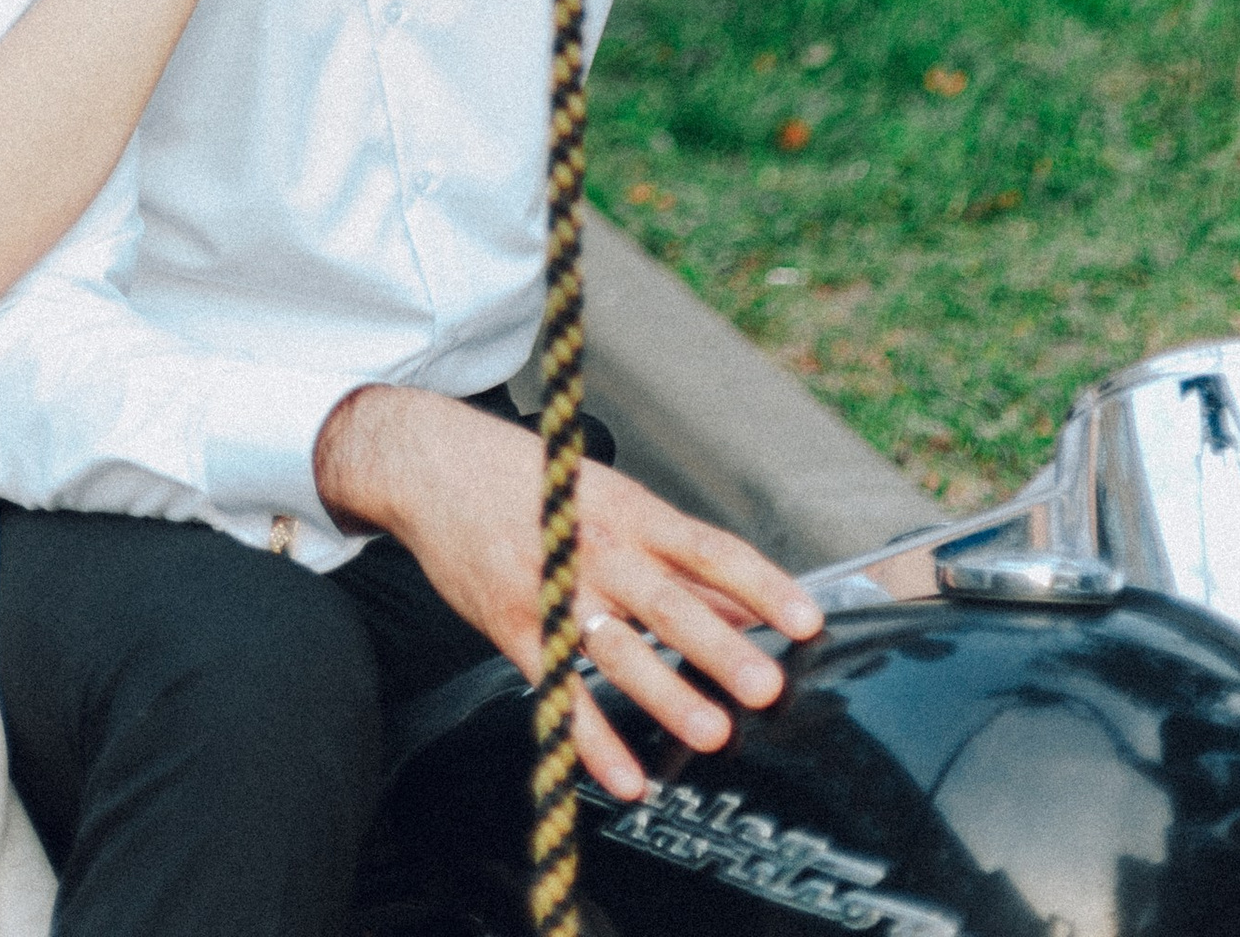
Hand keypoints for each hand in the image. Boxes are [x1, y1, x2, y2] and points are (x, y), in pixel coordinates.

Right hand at [312, 385, 822, 803]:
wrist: (432, 462)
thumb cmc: (529, 479)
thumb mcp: (608, 498)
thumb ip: (674, 556)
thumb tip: (744, 602)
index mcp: (628, 511)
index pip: (707, 549)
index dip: (760, 585)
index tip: (807, 621)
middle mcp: (596, 547)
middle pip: (667, 601)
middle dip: (719, 646)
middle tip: (765, 687)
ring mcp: (552, 587)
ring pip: (617, 649)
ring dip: (666, 694)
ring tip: (712, 734)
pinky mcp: (513, 624)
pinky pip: (558, 689)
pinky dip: (591, 737)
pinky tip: (626, 776)